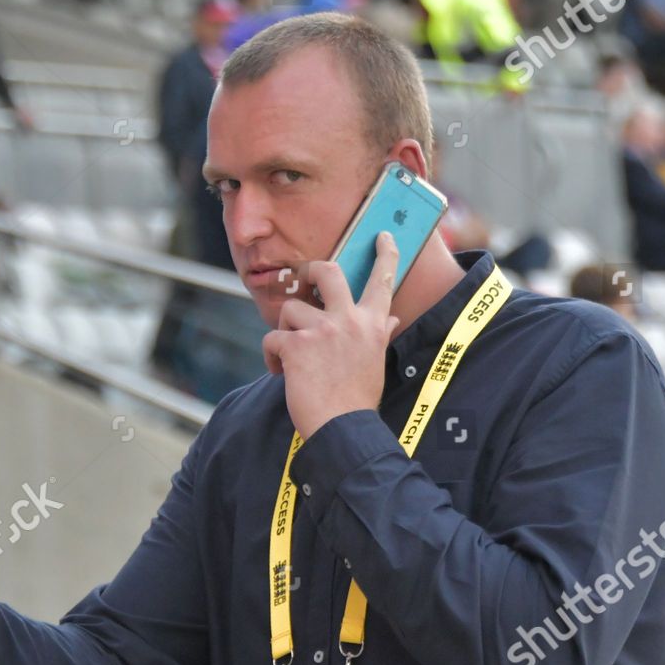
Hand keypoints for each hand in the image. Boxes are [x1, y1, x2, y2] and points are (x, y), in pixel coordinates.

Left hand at [262, 231, 399, 437]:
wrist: (343, 428)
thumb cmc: (359, 400)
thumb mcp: (376, 362)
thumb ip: (380, 335)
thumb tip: (393, 320)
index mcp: (373, 324)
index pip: (383, 281)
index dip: (385, 254)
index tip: (382, 236)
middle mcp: (350, 320)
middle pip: (328, 271)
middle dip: (310, 271)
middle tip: (303, 281)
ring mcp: (322, 330)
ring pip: (290, 309)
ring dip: (285, 330)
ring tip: (290, 357)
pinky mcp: (296, 345)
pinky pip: (272, 338)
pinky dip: (271, 357)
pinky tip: (279, 373)